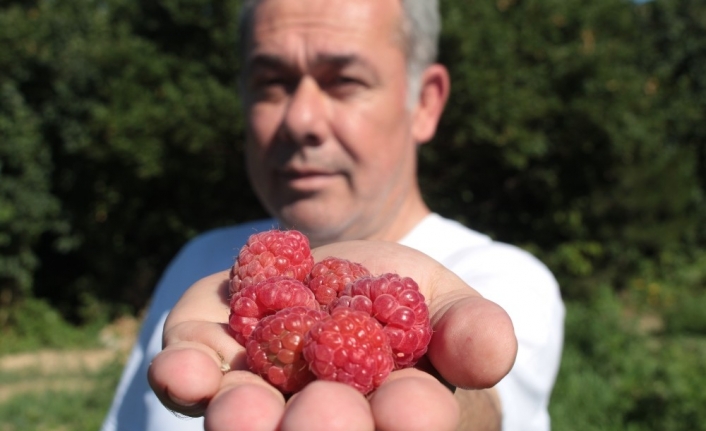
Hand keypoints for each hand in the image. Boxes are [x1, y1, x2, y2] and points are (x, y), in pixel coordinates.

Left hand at [148, 240, 516, 430]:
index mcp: (389, 413)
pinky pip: (194, 377)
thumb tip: (494, 352)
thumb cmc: (403, 301)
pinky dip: (186, 376)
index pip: (404, 424)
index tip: (409, 407)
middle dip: (322, 429)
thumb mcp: (445, 304)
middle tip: (323, 417)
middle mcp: (318, 417)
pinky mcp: (212, 361)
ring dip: (243, 420)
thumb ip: (470, 330)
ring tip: (242, 412)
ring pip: (249, 421)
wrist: (336, 275)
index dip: (408, 421)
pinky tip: (184, 371)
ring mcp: (259, 396)